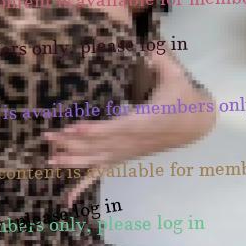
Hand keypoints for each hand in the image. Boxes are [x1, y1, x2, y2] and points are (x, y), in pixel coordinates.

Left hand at [46, 55, 215, 205]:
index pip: (117, 128)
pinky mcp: (126, 156)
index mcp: (146, 122)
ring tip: (50, 159)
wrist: (196, 122)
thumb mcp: (176, 74)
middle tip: (49, 137)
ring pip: (99, 160)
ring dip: (74, 160)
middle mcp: (135, 142)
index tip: (74, 128)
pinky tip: (68, 199)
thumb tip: (148, 46)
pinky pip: (103, 171)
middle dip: (74, 143)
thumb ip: (161, 57)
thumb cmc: (182, 95)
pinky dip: (84, 184)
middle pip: (102, 146)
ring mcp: (129, 152)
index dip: (95, 130)